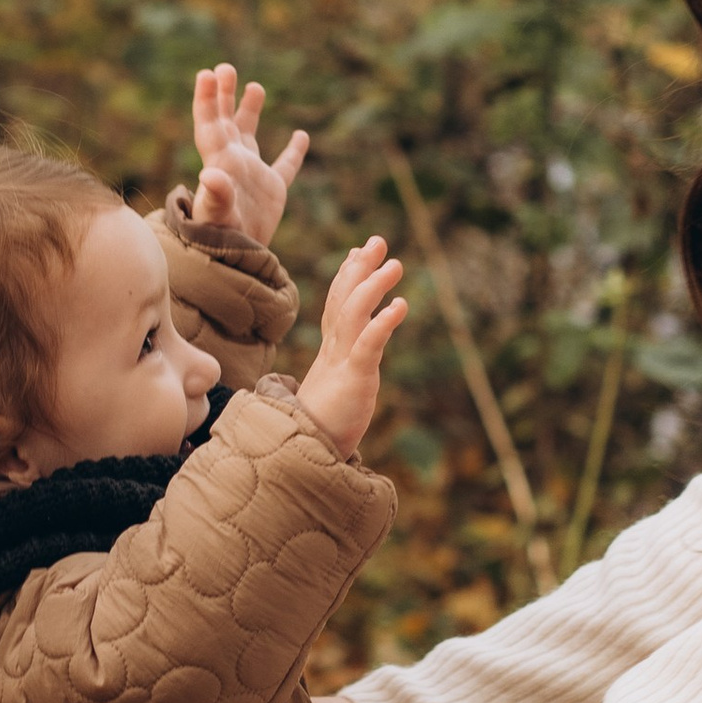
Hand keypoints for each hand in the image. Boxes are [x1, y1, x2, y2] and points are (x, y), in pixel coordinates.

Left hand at [191, 62, 308, 242]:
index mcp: (219, 162)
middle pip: (226, 122)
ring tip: (254, 86)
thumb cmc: (220, 240)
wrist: (236, 262)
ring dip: (250, 112)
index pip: (211, 125)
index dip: (208, 99)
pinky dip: (293, 152)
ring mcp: (253, 176)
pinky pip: (284, 167)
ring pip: (250, 136)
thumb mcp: (218, 216)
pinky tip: (302, 136)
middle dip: (224, 95)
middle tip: (224, 67)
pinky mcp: (272, 191)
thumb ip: (215, 195)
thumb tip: (211, 176)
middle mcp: (233, 164)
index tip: (207, 74)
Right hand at [295, 234, 406, 453]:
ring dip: (373, 285)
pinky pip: (368, 345)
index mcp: (330, 355)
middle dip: (360, 268)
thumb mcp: (333, 397)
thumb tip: (340, 376)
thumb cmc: (318, 433)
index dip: (346, 278)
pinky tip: (401, 306)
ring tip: (395, 263)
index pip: (337, 307)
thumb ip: (339, 379)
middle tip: (377, 241)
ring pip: (354, 314)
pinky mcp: (353, 381)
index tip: (357, 253)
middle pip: (343, 299)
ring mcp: (341, 364)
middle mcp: (333, 353)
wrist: (300, 461)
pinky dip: (384, 323)